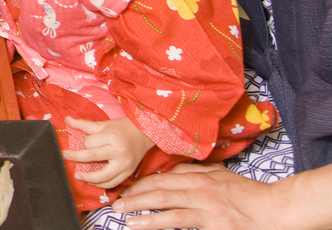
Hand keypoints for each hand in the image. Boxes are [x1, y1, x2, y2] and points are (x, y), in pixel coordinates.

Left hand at [61, 115, 153, 189]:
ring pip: (103, 176)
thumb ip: (84, 124)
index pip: (90, 143)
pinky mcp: (128, 173)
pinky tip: (92, 182)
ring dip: (88, 178)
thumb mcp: (104, 124)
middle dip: (76, 158)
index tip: (84, 142)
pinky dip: (101, 184)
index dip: (84, 143)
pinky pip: (113, 183)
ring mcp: (125, 165)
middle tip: (63, 157)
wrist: (144, 134)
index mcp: (112, 137)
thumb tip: (67, 119)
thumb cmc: (122, 128)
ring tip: (78, 176)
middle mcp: (118, 152)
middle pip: (92, 158)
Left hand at [113, 163, 284, 229]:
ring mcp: (205, 208)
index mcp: (199, 177)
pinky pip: (182, 224)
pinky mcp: (212, 225)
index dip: (141, 183)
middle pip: (160, 191)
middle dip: (135, 197)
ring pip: (168, 209)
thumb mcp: (220, 175)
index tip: (126, 188)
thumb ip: (197, 171)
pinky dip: (162, 224)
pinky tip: (147, 227)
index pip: (162, 178)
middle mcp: (199, 189)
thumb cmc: (249, 193)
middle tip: (116, 203)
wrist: (276, 209)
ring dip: (144, 213)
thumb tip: (176, 168)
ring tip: (125, 218)